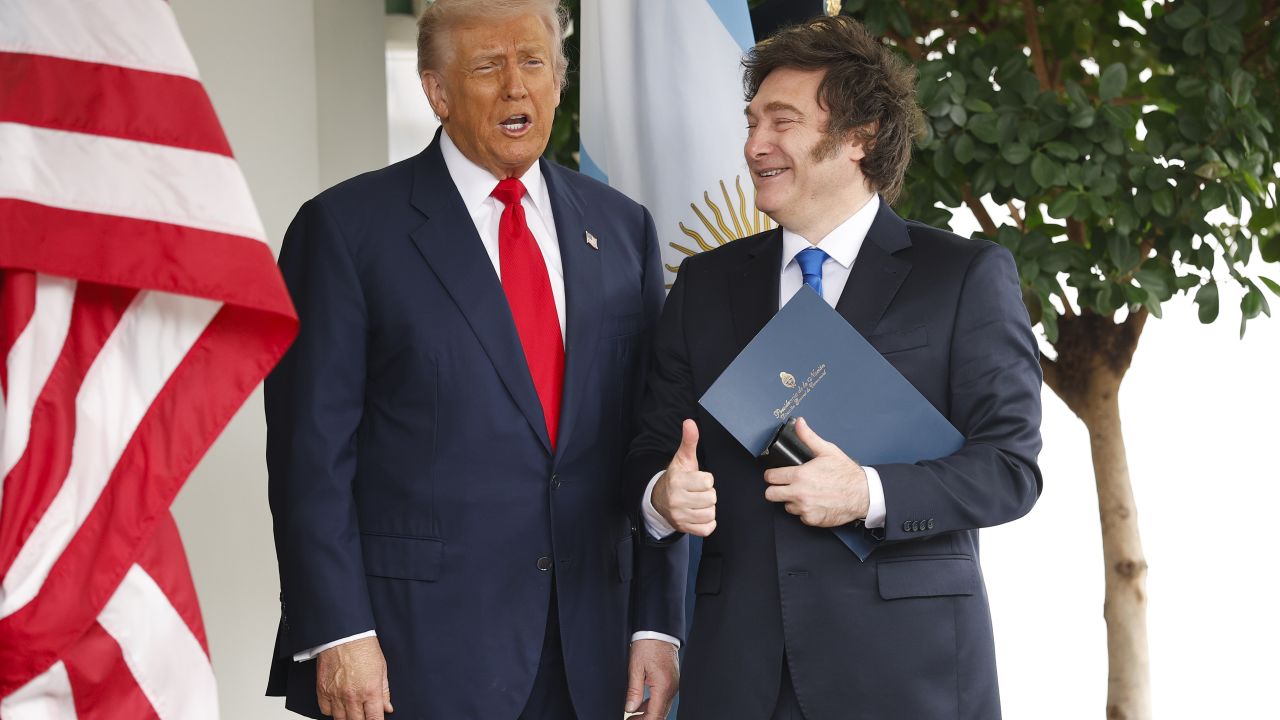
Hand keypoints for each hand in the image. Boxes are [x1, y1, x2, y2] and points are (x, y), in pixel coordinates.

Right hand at [315, 636, 393, 718]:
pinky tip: (338, 705)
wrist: (344, 635)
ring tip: (352, 710)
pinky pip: (325, 710)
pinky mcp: (323, 690)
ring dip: (347, 717)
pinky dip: (331, 711)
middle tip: (364, 714)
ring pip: (340, 719)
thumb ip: (384, 692)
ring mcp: (336, 694)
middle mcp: (352, 695)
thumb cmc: (363, 647)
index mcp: (370, 690)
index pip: (375, 718)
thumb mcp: (381, 669)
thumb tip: (387, 707)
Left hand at [624, 639, 679, 718]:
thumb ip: (634, 691)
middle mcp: (671, 688)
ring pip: (661, 707)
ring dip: (648, 713)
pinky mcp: (671, 680)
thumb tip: (630, 708)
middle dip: (645, 719)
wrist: (659, 630)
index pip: (655, 715)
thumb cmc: (648, 644)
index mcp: (663, 686)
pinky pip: (663, 698)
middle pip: (660, 714)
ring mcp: (673, 684)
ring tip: (632, 713)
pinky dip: (652, 704)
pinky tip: (640, 704)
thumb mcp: (635, 667)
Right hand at [651, 420, 716, 535]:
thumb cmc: (677, 477)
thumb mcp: (682, 459)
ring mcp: (679, 516)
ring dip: (708, 508)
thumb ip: (689, 441)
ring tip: (698, 502)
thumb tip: (689, 422)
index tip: (698, 479)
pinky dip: (707, 522)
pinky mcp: (684, 528)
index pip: (708, 481)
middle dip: (708, 494)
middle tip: (698, 491)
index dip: (706, 479)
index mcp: (678, 481)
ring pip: (710, 513)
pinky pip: (708, 528)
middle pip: (711, 498)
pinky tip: (699, 513)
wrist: (659, 499)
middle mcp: (676, 499)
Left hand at [762, 417, 868, 526]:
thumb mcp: (827, 450)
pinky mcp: (812, 519)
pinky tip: (814, 503)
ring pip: (785, 506)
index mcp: (799, 475)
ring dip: (791, 501)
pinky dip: (805, 511)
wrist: (863, 494)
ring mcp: (804, 508)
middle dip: (775, 489)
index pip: (771, 477)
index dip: (772, 474)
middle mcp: (799, 493)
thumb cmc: (846, 473)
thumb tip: (799, 423)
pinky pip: (800, 517)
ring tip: (804, 493)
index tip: (775, 475)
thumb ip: (809, 437)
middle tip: (784, 486)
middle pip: (770, 494)